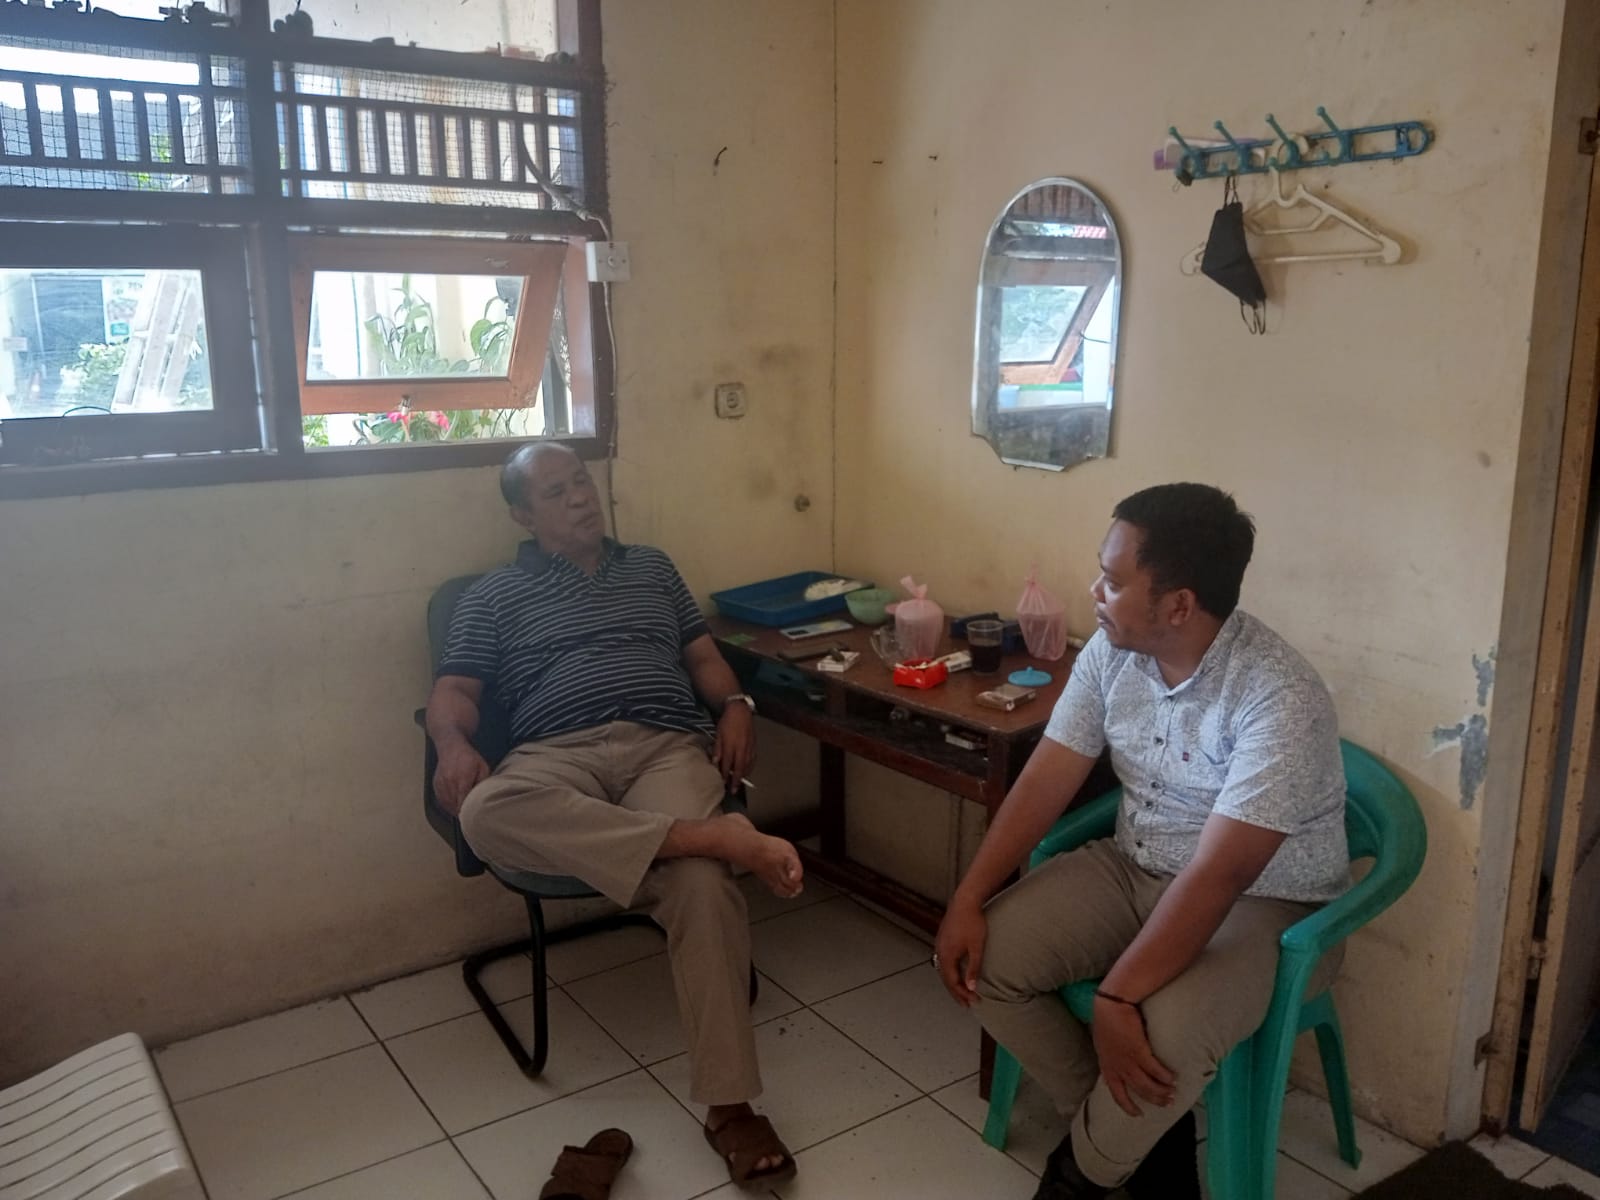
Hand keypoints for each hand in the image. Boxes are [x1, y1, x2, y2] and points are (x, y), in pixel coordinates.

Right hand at [434, 740, 489, 815]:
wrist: (451, 746)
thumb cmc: (469, 757)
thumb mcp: (483, 767)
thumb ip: (483, 782)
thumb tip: (483, 797)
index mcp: (462, 778)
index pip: (463, 802)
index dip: (468, 811)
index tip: (472, 816)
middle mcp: (450, 782)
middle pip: (455, 805)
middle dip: (462, 811)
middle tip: (469, 816)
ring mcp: (441, 784)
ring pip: (447, 804)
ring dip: (454, 809)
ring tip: (462, 811)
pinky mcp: (436, 785)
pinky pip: (441, 800)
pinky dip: (447, 804)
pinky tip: (454, 805)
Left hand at [713, 703, 755, 788]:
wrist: (740, 711)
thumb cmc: (727, 722)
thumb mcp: (718, 734)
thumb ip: (717, 749)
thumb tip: (715, 763)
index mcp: (731, 745)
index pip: (727, 765)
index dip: (725, 775)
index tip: (722, 783)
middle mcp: (741, 748)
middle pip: (739, 768)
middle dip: (736, 780)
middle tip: (733, 791)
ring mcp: (749, 747)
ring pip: (747, 765)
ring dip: (743, 776)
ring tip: (739, 783)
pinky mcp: (754, 745)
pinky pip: (753, 760)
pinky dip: (750, 768)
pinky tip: (747, 771)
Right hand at [933, 900, 985, 1006]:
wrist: (965, 901)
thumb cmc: (973, 922)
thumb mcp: (977, 947)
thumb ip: (974, 968)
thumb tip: (972, 987)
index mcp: (947, 955)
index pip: (953, 982)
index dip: (963, 994)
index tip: (974, 1002)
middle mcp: (940, 951)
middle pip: (946, 978)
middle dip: (956, 992)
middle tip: (967, 1005)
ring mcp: (939, 945)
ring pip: (943, 970)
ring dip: (952, 983)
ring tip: (962, 993)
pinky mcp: (942, 939)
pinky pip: (943, 961)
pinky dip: (950, 972)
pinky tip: (956, 973)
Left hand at [1091, 995, 1174, 1116]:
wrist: (1110, 1005)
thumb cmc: (1107, 1021)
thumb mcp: (1103, 1044)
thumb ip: (1110, 1058)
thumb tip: (1115, 1066)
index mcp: (1107, 1067)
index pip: (1116, 1093)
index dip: (1127, 1106)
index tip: (1138, 1114)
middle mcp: (1118, 1068)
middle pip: (1138, 1091)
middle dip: (1153, 1099)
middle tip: (1166, 1103)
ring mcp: (1128, 1061)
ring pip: (1147, 1084)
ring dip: (1161, 1091)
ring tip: (1172, 1093)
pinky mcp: (1139, 1051)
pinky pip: (1155, 1070)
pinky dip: (1165, 1076)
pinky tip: (1173, 1078)